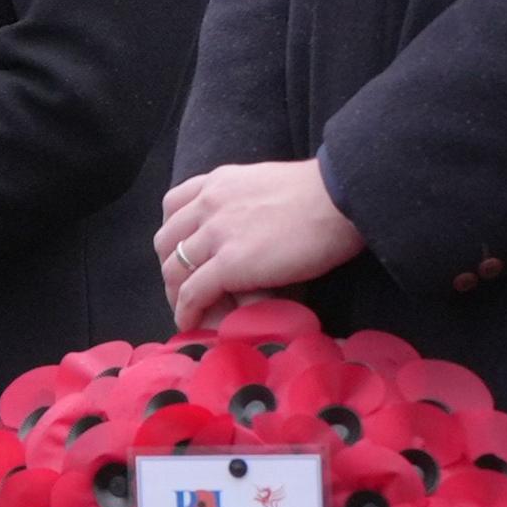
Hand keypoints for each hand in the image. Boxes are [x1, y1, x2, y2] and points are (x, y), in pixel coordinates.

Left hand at [154, 160, 367, 327]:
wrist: (340, 199)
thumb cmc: (323, 193)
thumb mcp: (269, 184)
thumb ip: (250, 200)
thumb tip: (255, 220)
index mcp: (219, 182)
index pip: (173, 206)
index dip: (173, 234)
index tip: (183, 253)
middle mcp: (209, 203)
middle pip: (167, 240)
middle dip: (170, 267)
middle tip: (183, 289)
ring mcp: (216, 233)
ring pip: (175, 269)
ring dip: (175, 295)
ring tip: (187, 312)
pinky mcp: (229, 264)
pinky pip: (193, 293)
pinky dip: (187, 312)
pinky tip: (191, 324)